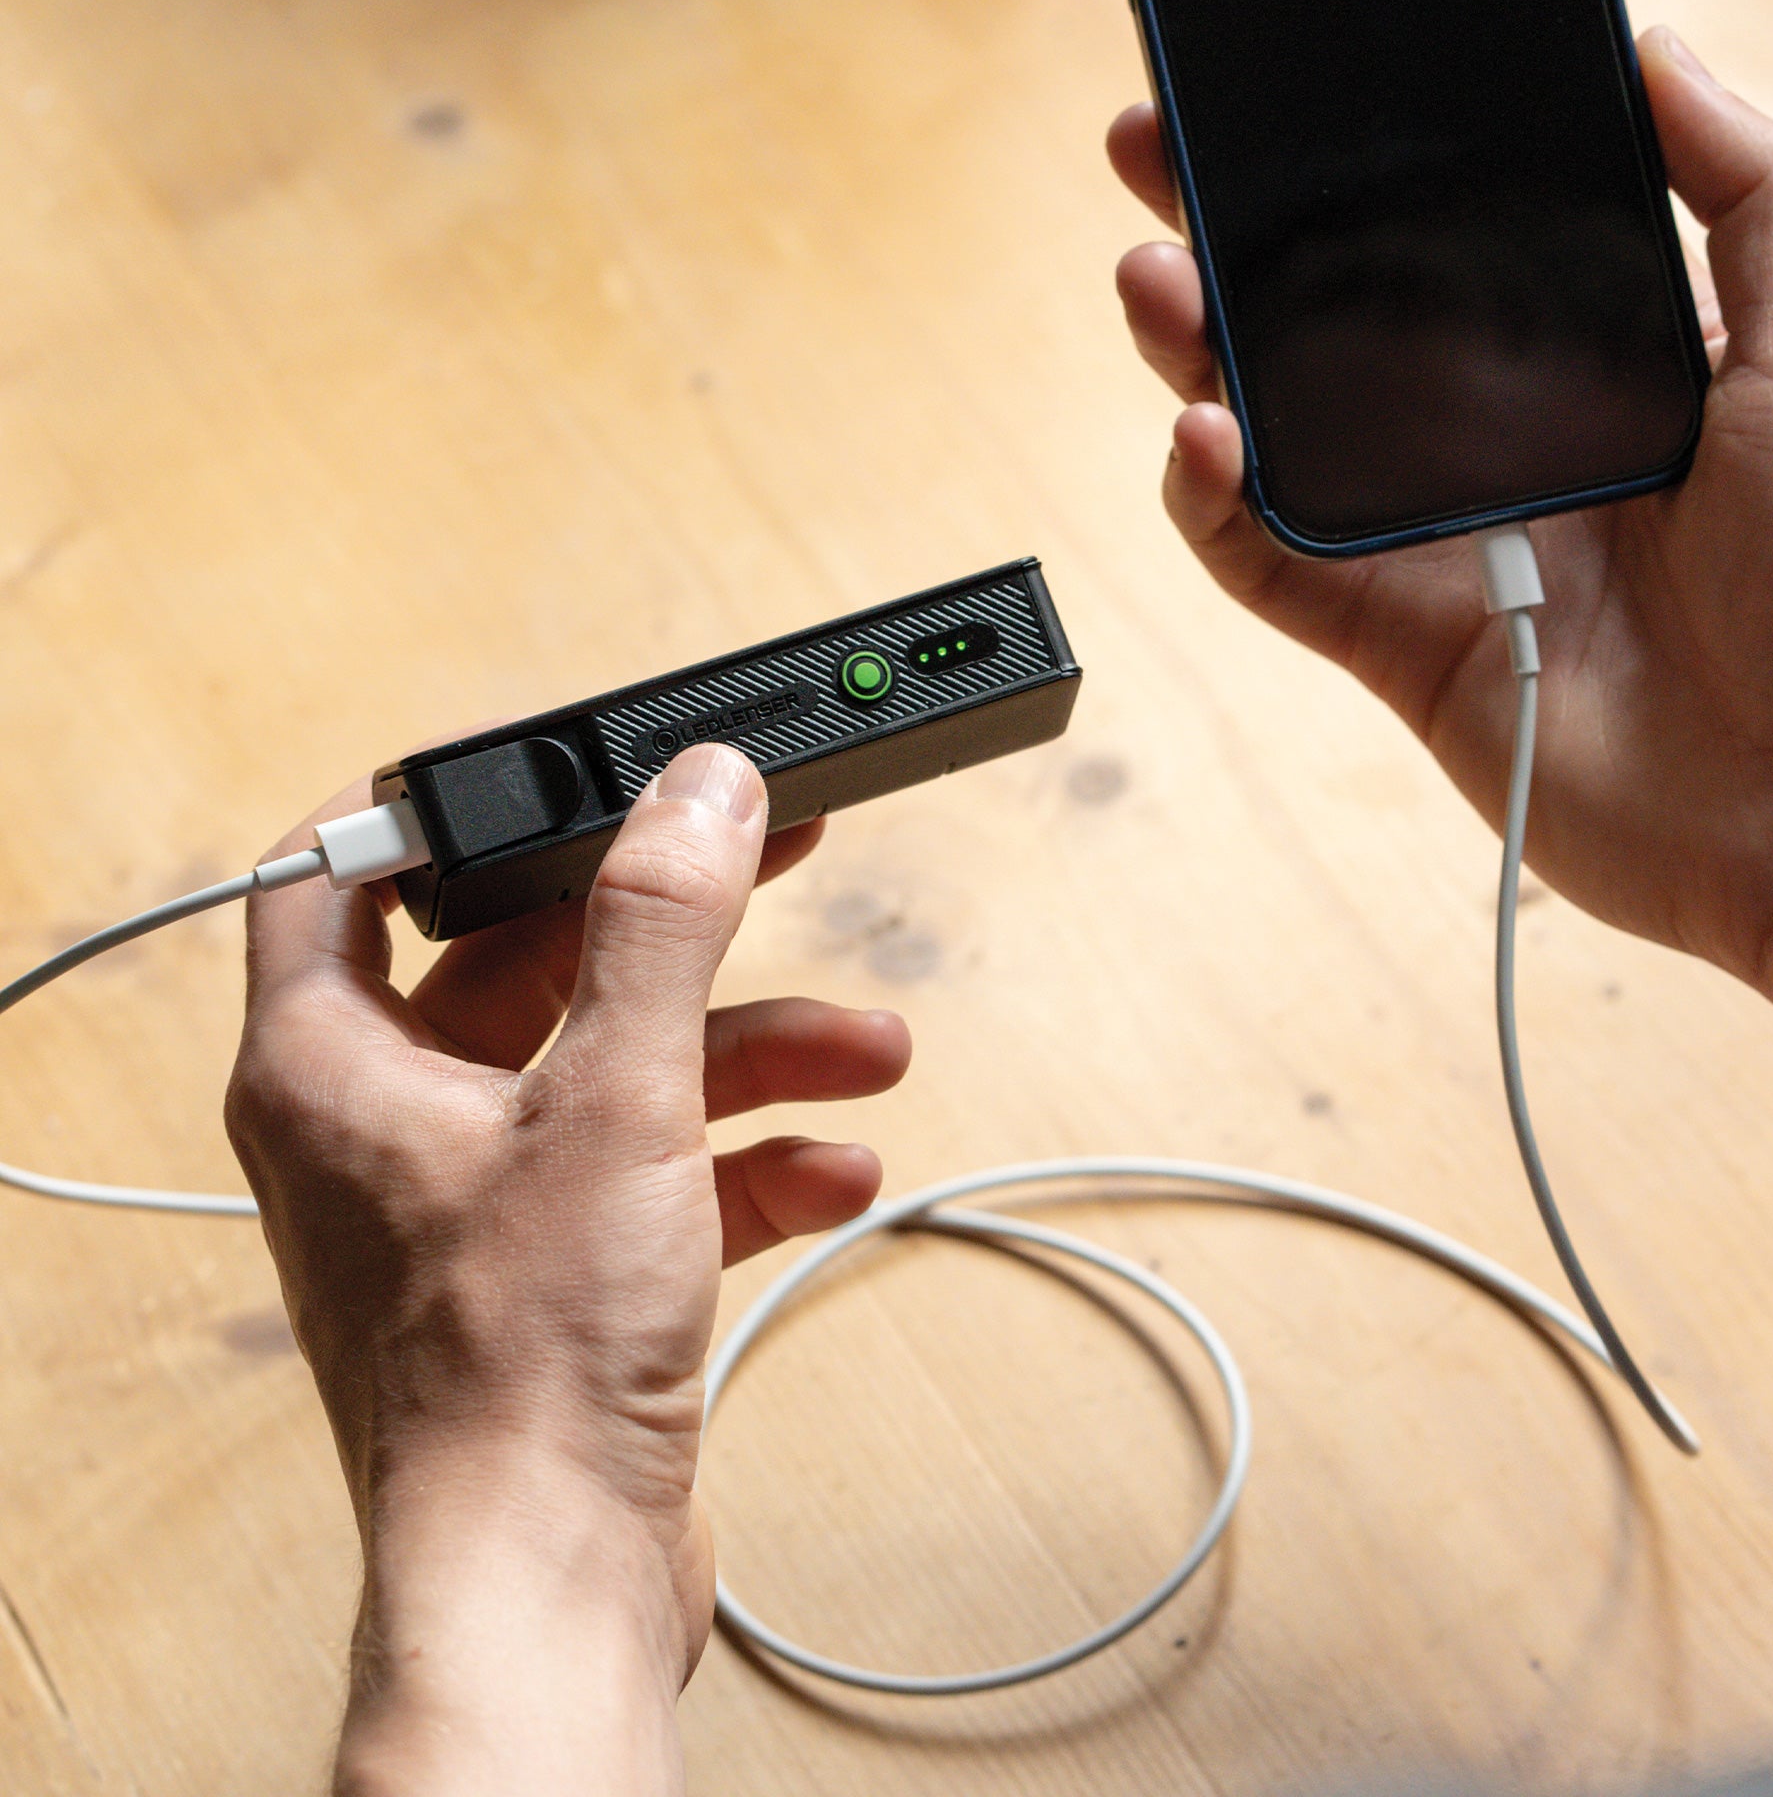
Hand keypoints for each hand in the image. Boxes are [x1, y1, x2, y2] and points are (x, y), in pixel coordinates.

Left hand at [226, 743, 909, 1794]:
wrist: (553, 1583)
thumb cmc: (520, 1370)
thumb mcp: (614, 1103)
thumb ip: (661, 926)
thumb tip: (700, 789)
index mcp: (333, 1065)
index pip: (340, 874)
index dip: (433, 804)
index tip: (550, 763)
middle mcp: (386, 1125)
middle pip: (527, 961)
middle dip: (670, 928)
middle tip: (768, 857)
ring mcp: (471, 1202)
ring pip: (611, 1067)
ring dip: (745, 1047)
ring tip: (864, 1049)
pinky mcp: (551, 1272)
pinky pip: (651, 1167)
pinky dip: (743, 1154)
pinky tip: (835, 1166)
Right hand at [1108, 26, 1772, 996]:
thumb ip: (1751, 195)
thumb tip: (1660, 50)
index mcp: (1569, 360)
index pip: (1426, 244)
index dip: (1344, 170)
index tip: (1274, 89)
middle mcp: (1480, 441)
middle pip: (1317, 325)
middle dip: (1226, 234)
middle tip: (1154, 150)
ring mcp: (1423, 542)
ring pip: (1268, 433)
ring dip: (1192, 350)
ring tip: (1156, 279)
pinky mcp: (1386, 640)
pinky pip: (1267, 563)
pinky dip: (1212, 505)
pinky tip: (1203, 437)